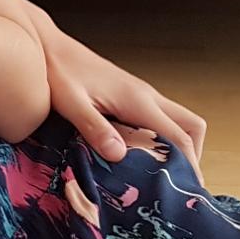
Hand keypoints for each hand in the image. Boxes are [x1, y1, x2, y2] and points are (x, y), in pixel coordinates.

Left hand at [35, 12, 207, 176]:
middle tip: (175, 183)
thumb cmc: (57, 71)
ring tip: (158, 175)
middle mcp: (146, 96)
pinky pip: (159, 119)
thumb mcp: (71, 103)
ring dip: (177, 147)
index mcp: (138, 101)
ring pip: (178, 122)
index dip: (188, 166)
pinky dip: (160, 139)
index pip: (180, 136)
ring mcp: (140, 95)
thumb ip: (94, 128)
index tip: (188, 192)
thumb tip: (118, 155)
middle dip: (191, 156)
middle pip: (191, 127)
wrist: (48, 46)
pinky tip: (138, 156)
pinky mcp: (129, 96)